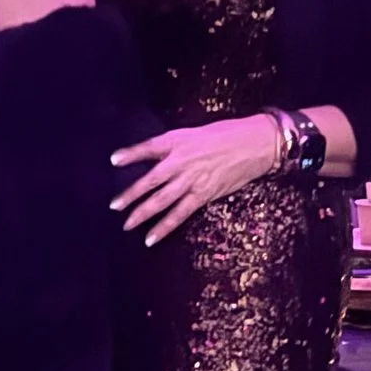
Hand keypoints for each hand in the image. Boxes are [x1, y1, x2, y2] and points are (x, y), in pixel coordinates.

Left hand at [112, 115, 280, 243]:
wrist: (256, 143)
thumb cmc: (227, 134)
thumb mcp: (195, 133)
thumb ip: (175, 146)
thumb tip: (157, 159)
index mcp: (178, 141)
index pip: (149, 147)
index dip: (130, 154)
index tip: (113, 160)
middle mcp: (182, 160)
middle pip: (150, 180)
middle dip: (131, 194)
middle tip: (114, 205)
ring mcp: (192, 179)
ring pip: (161, 200)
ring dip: (142, 213)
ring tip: (126, 225)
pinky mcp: (203, 194)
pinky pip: (180, 214)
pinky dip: (164, 227)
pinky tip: (151, 238)